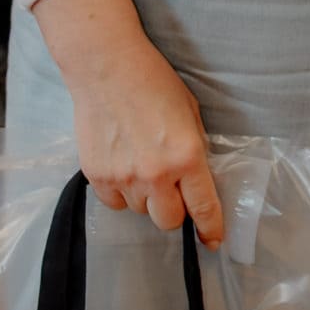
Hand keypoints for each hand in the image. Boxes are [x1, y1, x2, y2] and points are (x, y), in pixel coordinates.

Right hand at [71, 44, 224, 246]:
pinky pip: (114, 203)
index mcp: (186, 156)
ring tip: (142, 164)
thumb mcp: (190, 112)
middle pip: (168, 221)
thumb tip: (197, 180)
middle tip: (173, 190)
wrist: (106, 68)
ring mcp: (123, 178)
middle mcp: (155, 174)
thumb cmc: (154, 82)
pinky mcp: (96, 176)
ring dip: (146, 198)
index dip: (210, 228)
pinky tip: (122, 166)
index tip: (213, 241)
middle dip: (174, 211)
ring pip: (140, 211)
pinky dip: (121, 193)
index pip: (203, 206)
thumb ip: (195, 149)